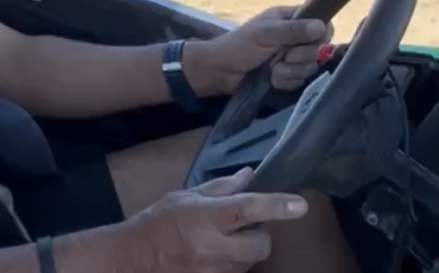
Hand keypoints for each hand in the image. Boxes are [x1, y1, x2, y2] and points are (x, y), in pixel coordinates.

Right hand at [114, 168, 307, 272]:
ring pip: (251, 261)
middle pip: (261, 245)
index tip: (300, 205)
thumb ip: (221, 188)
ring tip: (224, 241)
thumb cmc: (161, 220)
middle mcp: (214, 246)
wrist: (138, 255)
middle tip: (243, 228)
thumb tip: (250, 175)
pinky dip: (234, 262)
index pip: (248, 209)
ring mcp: (216, 269)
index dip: (276, 206)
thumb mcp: (186, 196)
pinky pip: (238, 271)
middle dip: (258, 236)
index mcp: (207, 217)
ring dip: (246, 250)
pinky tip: (216, 254)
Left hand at [187, 6, 332, 95]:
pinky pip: (300, 81)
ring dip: (291, 72)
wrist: (220, 72)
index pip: (321, 24)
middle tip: (283, 57)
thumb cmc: (239, 46)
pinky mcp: (287, 75)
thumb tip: (321, 26)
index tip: (311, 43)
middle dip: (300, 58)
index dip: (321, 36)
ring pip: (310, 67)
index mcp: (289, 19)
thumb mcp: (265, 34)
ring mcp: (291, 57)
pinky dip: (286, 82)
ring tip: (273, 70)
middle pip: (319, 49)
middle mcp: (294, 37)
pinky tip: (272, 80)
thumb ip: (293, 30)